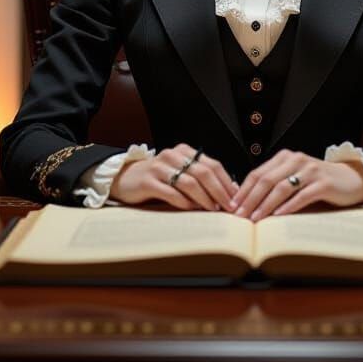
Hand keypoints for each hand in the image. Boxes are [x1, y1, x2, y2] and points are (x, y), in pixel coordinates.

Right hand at [108, 143, 237, 210]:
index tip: (236, 198)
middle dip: (219, 192)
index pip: (212, 164)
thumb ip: (201, 178)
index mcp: (185, 151)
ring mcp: (160, 167)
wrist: (126, 179)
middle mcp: (173, 155)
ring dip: (204, 199)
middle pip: (203, 173)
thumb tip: (230, 192)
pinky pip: (171, 192)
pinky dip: (184, 202)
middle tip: (229, 208)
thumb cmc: (159, 179)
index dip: (226, 182)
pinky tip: (192, 210)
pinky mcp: (148, 181)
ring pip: (189, 183)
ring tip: (213, 210)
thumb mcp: (180, 173)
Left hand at [229, 149, 362, 220]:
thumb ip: (276, 184)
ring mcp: (310, 170)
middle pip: (266, 180)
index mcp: (285, 157)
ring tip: (255, 219)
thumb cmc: (318, 182)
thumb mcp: (295, 178)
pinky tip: (279, 216)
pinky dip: (288, 206)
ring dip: (265, 205)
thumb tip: (248, 203)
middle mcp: (296, 160)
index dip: (243, 190)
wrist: (351, 179)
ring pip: (282, 187)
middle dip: (250, 199)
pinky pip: (302, 195)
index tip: (231, 206)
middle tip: (239, 216)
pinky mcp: (323, 183)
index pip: (258, 173)